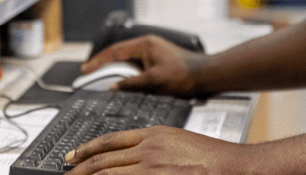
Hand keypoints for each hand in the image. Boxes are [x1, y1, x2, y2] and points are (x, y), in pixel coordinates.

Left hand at [65, 126, 247, 174]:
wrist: (233, 166)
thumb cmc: (211, 158)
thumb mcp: (177, 141)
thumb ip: (152, 146)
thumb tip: (130, 157)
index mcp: (152, 135)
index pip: (109, 140)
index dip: (86, 149)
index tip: (72, 157)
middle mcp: (148, 149)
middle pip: (102, 159)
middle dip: (79, 169)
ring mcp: (151, 168)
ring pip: (108, 174)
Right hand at [80, 36, 207, 95]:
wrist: (206, 77)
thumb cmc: (186, 74)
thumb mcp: (154, 81)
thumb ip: (131, 84)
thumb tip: (113, 87)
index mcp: (145, 44)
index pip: (114, 51)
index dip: (97, 61)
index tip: (85, 69)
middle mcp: (147, 47)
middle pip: (119, 56)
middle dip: (104, 67)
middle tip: (88, 77)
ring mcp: (152, 56)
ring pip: (128, 65)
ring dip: (117, 74)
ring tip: (103, 84)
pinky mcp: (157, 65)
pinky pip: (137, 71)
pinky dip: (128, 79)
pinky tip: (123, 88)